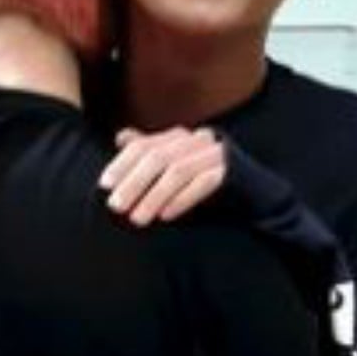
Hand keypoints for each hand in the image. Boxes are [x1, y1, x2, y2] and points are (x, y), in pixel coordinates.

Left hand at [98, 126, 226, 226]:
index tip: (104, 186)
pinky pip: (203, 183)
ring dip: (154, 196)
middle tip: (116, 207)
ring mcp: (215, 153)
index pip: (143, 146)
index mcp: (178, 137)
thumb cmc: (204, 183)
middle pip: (157, 158)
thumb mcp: (173, 168)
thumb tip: (121, 137)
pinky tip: (166, 216)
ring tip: (137, 218)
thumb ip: (149, 154)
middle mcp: (195, 139)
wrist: (252, 196)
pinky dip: (182, 199)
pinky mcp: (231, 170)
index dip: (121, 165)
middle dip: (133, 183)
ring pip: (177, 171)